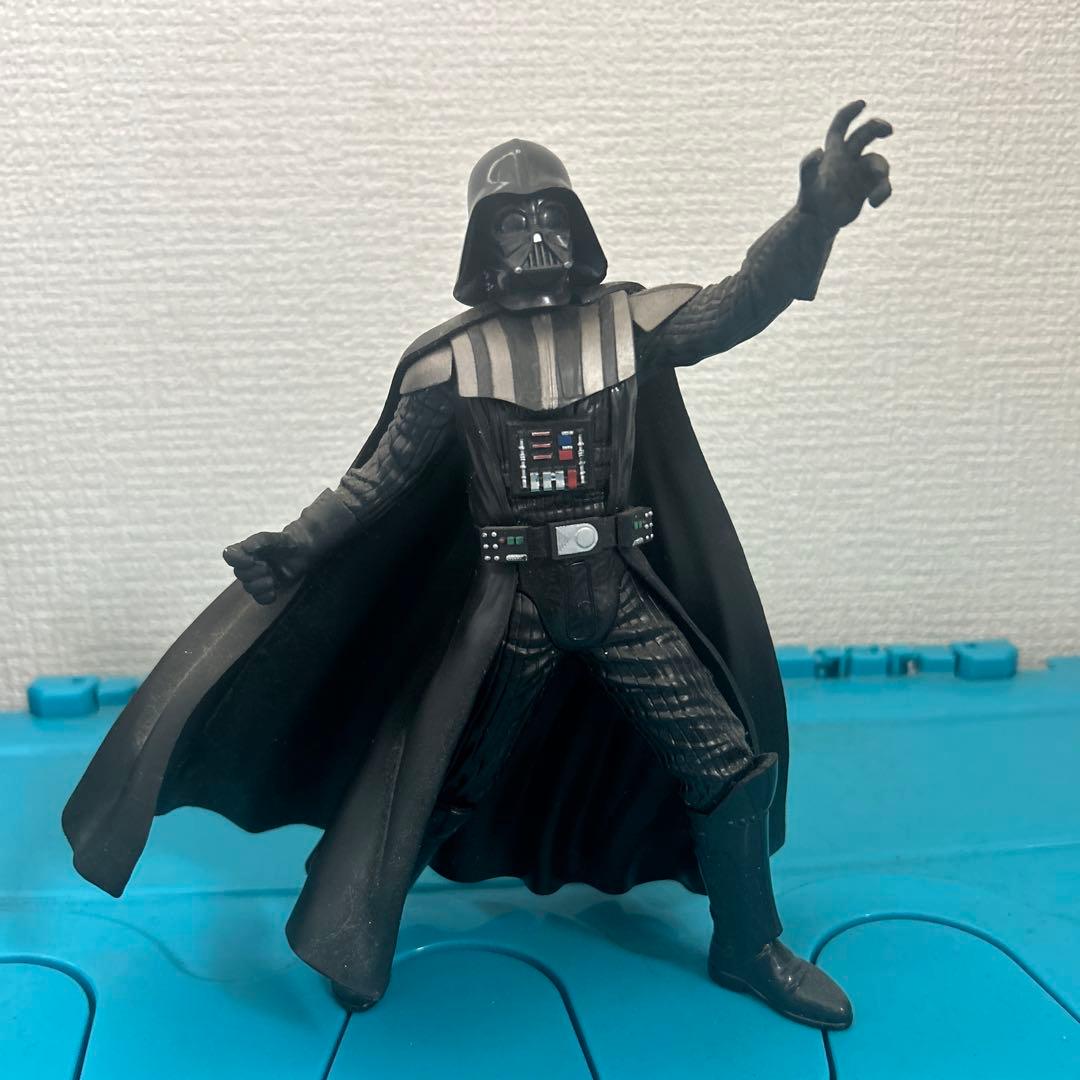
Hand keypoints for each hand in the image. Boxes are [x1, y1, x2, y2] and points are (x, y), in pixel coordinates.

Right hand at [222, 531, 309, 604]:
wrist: (303, 551)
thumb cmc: (286, 542)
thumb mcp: (274, 538)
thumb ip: (260, 541)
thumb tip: (245, 547)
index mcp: (245, 550)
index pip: (229, 555)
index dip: (236, 560)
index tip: (251, 559)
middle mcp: (248, 565)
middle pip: (239, 574)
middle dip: (253, 573)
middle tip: (268, 567)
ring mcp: (258, 577)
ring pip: (248, 588)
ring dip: (259, 585)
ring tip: (272, 579)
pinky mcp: (268, 588)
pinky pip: (260, 599)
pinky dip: (266, 597)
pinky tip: (274, 591)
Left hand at [798, 100, 891, 229]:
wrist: (819, 222)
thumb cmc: (811, 201)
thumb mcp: (807, 186)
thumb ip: (808, 168)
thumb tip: (818, 151)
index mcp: (834, 152)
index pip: (841, 126)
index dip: (850, 113)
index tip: (862, 104)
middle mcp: (850, 158)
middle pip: (866, 134)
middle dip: (878, 127)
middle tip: (888, 130)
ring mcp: (861, 172)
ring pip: (879, 162)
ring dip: (881, 172)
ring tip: (876, 192)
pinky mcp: (870, 187)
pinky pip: (883, 185)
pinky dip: (883, 191)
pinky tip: (874, 202)